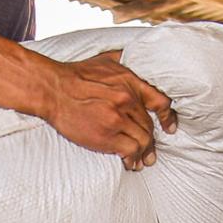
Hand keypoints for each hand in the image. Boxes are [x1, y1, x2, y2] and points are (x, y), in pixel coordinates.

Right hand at [42, 51, 177, 171]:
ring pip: (143, 140)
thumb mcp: (104, 61)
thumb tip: (131, 58)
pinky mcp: (107, 135)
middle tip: (150, 153)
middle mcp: (128, 99)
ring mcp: (118, 118)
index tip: (169, 127)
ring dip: (144, 153)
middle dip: (152, 141)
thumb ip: (121, 64)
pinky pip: (130, 151)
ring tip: (142, 161)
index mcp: (130, 81)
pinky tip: (130, 163)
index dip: (167, 117)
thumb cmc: (74, 75)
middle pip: (149, 125)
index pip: (160, 101)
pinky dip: (132, 159)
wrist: (53, 89)